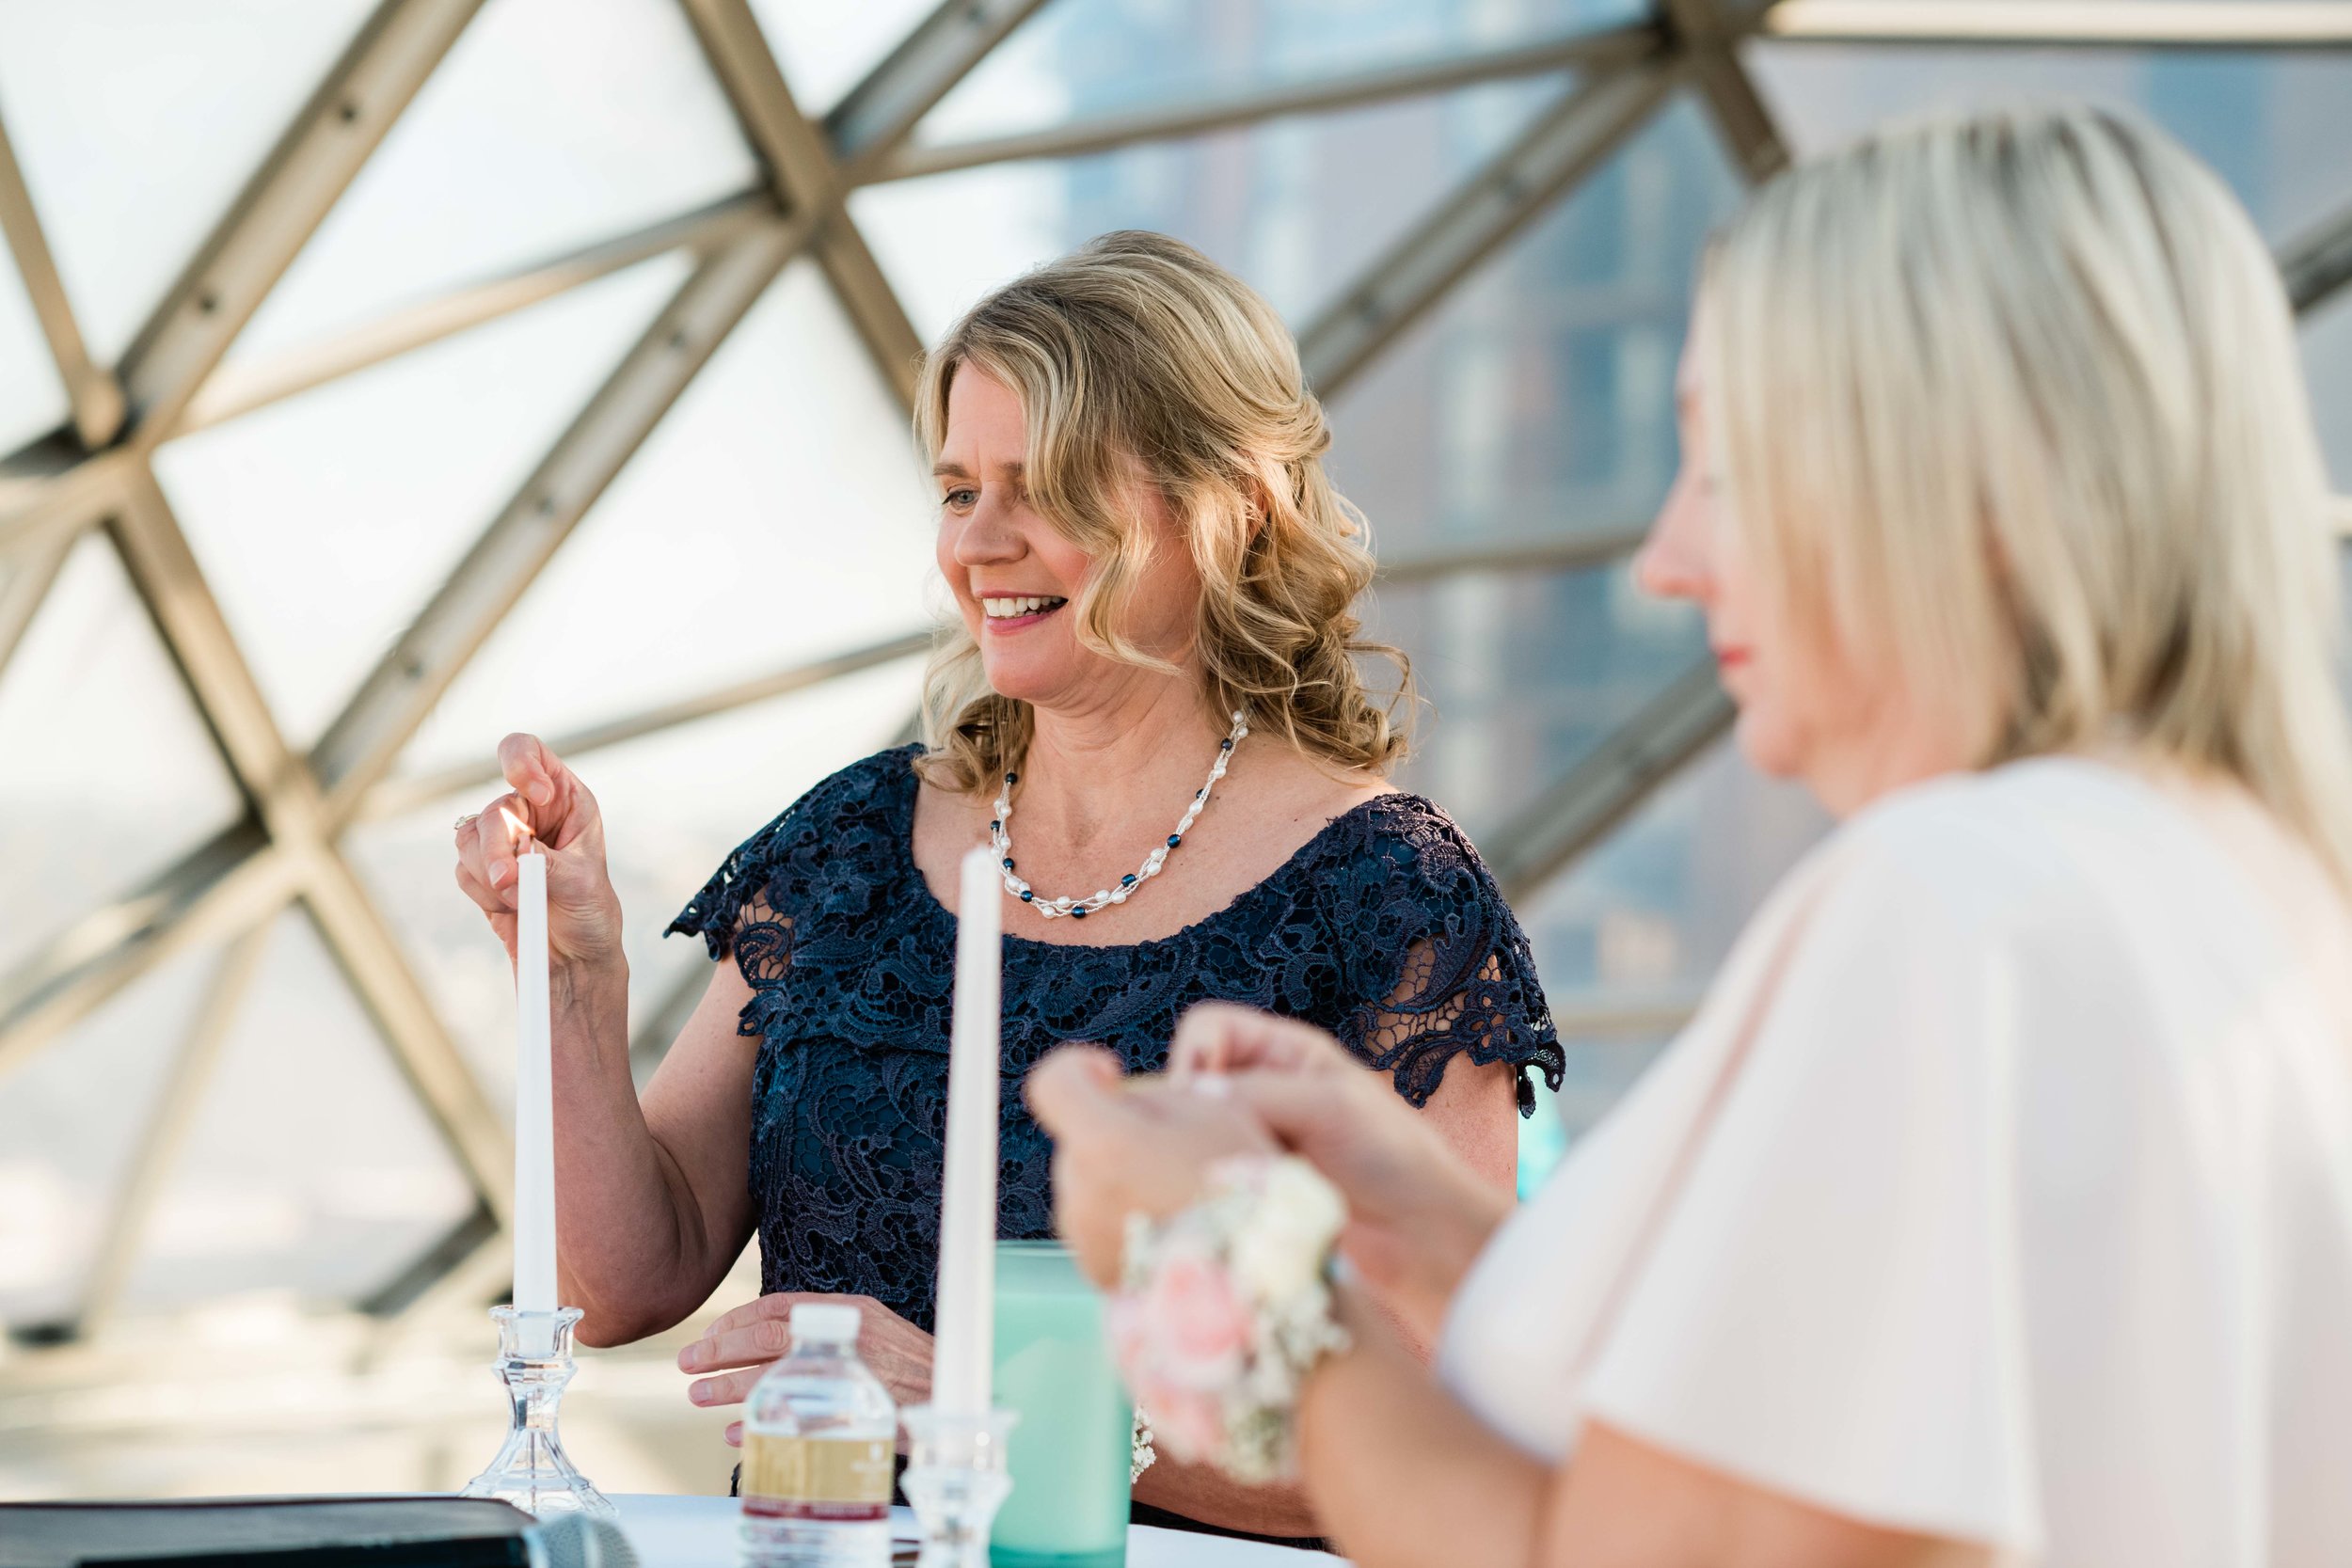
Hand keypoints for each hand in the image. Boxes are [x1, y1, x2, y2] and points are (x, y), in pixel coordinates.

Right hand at [452, 733, 623, 967]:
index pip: (530, 753)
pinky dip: (483, 893)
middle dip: (498, 848)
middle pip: (494, 810)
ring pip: (469, 840)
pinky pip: (464, 871)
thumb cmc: (590, 915)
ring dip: (490, 875)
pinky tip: (511, 909)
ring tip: (521, 901)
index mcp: (565, 800)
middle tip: (510, 882)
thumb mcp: (582, 885)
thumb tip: (514, 858)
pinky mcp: (482, 871)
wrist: (573, 961)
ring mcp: (503, 842)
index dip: (522, 764)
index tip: (536, 795)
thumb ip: (546, 866)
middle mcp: (530, 814)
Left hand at [679, 1292, 933, 1445]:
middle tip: (688, 1364)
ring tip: (698, 1395)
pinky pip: (793, 1420)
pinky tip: (737, 1434)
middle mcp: (844, 1337)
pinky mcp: (852, 1412)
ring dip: (728, 1387)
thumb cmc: (910, 1363)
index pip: (778, 1306)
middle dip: (720, 1351)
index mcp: (848, 1311)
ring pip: (772, 1376)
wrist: (955, 1391)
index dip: (737, 1320)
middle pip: (767, 1337)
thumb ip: (826, 1328)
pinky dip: (759, 1426)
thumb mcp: (871, 1327)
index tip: (708, 1336)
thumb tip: (770, 1336)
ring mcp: (848, 1374)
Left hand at [1025, 1044, 1281, 1287]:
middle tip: (1175, 1147)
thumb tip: (1131, 1102)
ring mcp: (1084, 1237)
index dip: (1078, 1069)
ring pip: (1090, 1182)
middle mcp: (1081, 1192)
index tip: (1111, 1075)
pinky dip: (1128, 1218)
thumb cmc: (1244, 1188)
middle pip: (1081, 1137)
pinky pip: (1100, 1226)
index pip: (1053, 1085)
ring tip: (1182, 1196)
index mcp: (1104, 1144)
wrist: (1262, 1279)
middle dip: (1117, 1131)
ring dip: (1122, 1177)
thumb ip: (1159, 1096)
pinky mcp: (1097, 1271)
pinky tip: (1176, 1229)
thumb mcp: (1215, 1110)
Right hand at [1169, 1004, 1512, 1341]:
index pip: (1209, 1028)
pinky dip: (1204, 1179)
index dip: (1190, 1056)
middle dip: (1185, 1109)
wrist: (1425, 1234)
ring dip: (1195, 1148)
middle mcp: (1268, 1086)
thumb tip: (1189, 1096)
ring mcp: (1260, 1134)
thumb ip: (1259, 1092)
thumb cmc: (1393, 1157)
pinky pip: (1209, 1167)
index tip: (1190, 1103)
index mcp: (1287, 1051)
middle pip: (1193, 1077)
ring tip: (1212, 1178)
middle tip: (1197, 1149)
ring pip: (1196, 1126)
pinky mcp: (1256, 1180)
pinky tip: (1215, 1201)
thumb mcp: (1329, 1107)